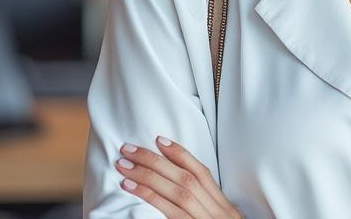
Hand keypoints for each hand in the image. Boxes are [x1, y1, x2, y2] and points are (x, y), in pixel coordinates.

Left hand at [115, 135, 241, 217]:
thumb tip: (182, 193)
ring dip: (148, 177)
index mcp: (226, 208)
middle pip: (186, 180)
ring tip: (124, 168)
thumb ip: (209, 211)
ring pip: (178, 193)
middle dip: (156, 162)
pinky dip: (151, 199)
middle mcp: (219, 213)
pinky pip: (172, 214)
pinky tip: (133, 189)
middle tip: (129, 149)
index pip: (203, 174)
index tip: (159, 140)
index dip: (181, 155)